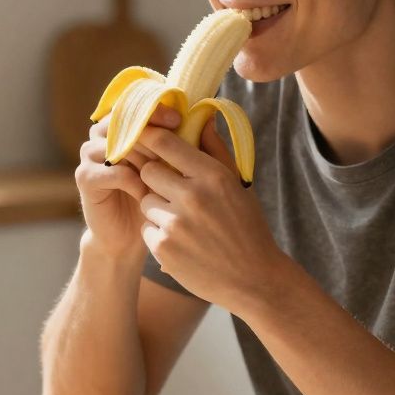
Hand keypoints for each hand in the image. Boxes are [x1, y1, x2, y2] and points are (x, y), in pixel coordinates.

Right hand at [74, 106, 181, 260]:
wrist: (132, 235)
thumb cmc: (159, 199)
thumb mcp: (181, 169)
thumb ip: (193, 143)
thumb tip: (209, 115)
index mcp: (124, 125)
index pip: (135, 103)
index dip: (156, 108)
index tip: (179, 120)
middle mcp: (104, 134)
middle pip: (123, 119)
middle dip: (151, 133)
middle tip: (172, 148)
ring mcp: (91, 154)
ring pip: (118, 143)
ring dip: (143, 157)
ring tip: (163, 174)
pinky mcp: (86, 177)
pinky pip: (111, 170)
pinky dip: (133, 181)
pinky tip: (147, 194)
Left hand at [135, 120, 286, 307]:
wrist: (254, 279)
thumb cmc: (246, 226)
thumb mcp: (237, 184)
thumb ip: (215, 149)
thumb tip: (200, 115)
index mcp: (212, 176)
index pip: (164, 142)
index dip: (148, 136)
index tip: (140, 134)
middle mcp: (192, 197)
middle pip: (147, 170)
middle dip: (154, 177)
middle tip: (170, 189)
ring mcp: (175, 224)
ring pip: (145, 201)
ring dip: (156, 208)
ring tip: (183, 221)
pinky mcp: (162, 249)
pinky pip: (146, 228)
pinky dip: (158, 234)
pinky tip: (182, 242)